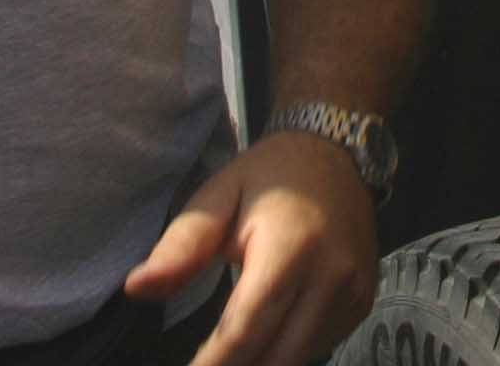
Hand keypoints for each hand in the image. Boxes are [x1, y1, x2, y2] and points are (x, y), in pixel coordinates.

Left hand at [125, 131, 380, 365]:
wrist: (336, 154)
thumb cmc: (268, 177)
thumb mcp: (217, 196)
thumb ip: (181, 246)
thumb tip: (136, 289)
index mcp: (291, 246)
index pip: (245, 330)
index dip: (212, 365)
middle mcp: (330, 277)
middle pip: (275, 357)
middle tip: (204, 362)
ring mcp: (353, 294)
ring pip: (298, 359)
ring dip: (261, 360)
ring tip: (228, 350)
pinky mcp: (363, 303)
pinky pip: (319, 347)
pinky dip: (286, 351)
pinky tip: (266, 334)